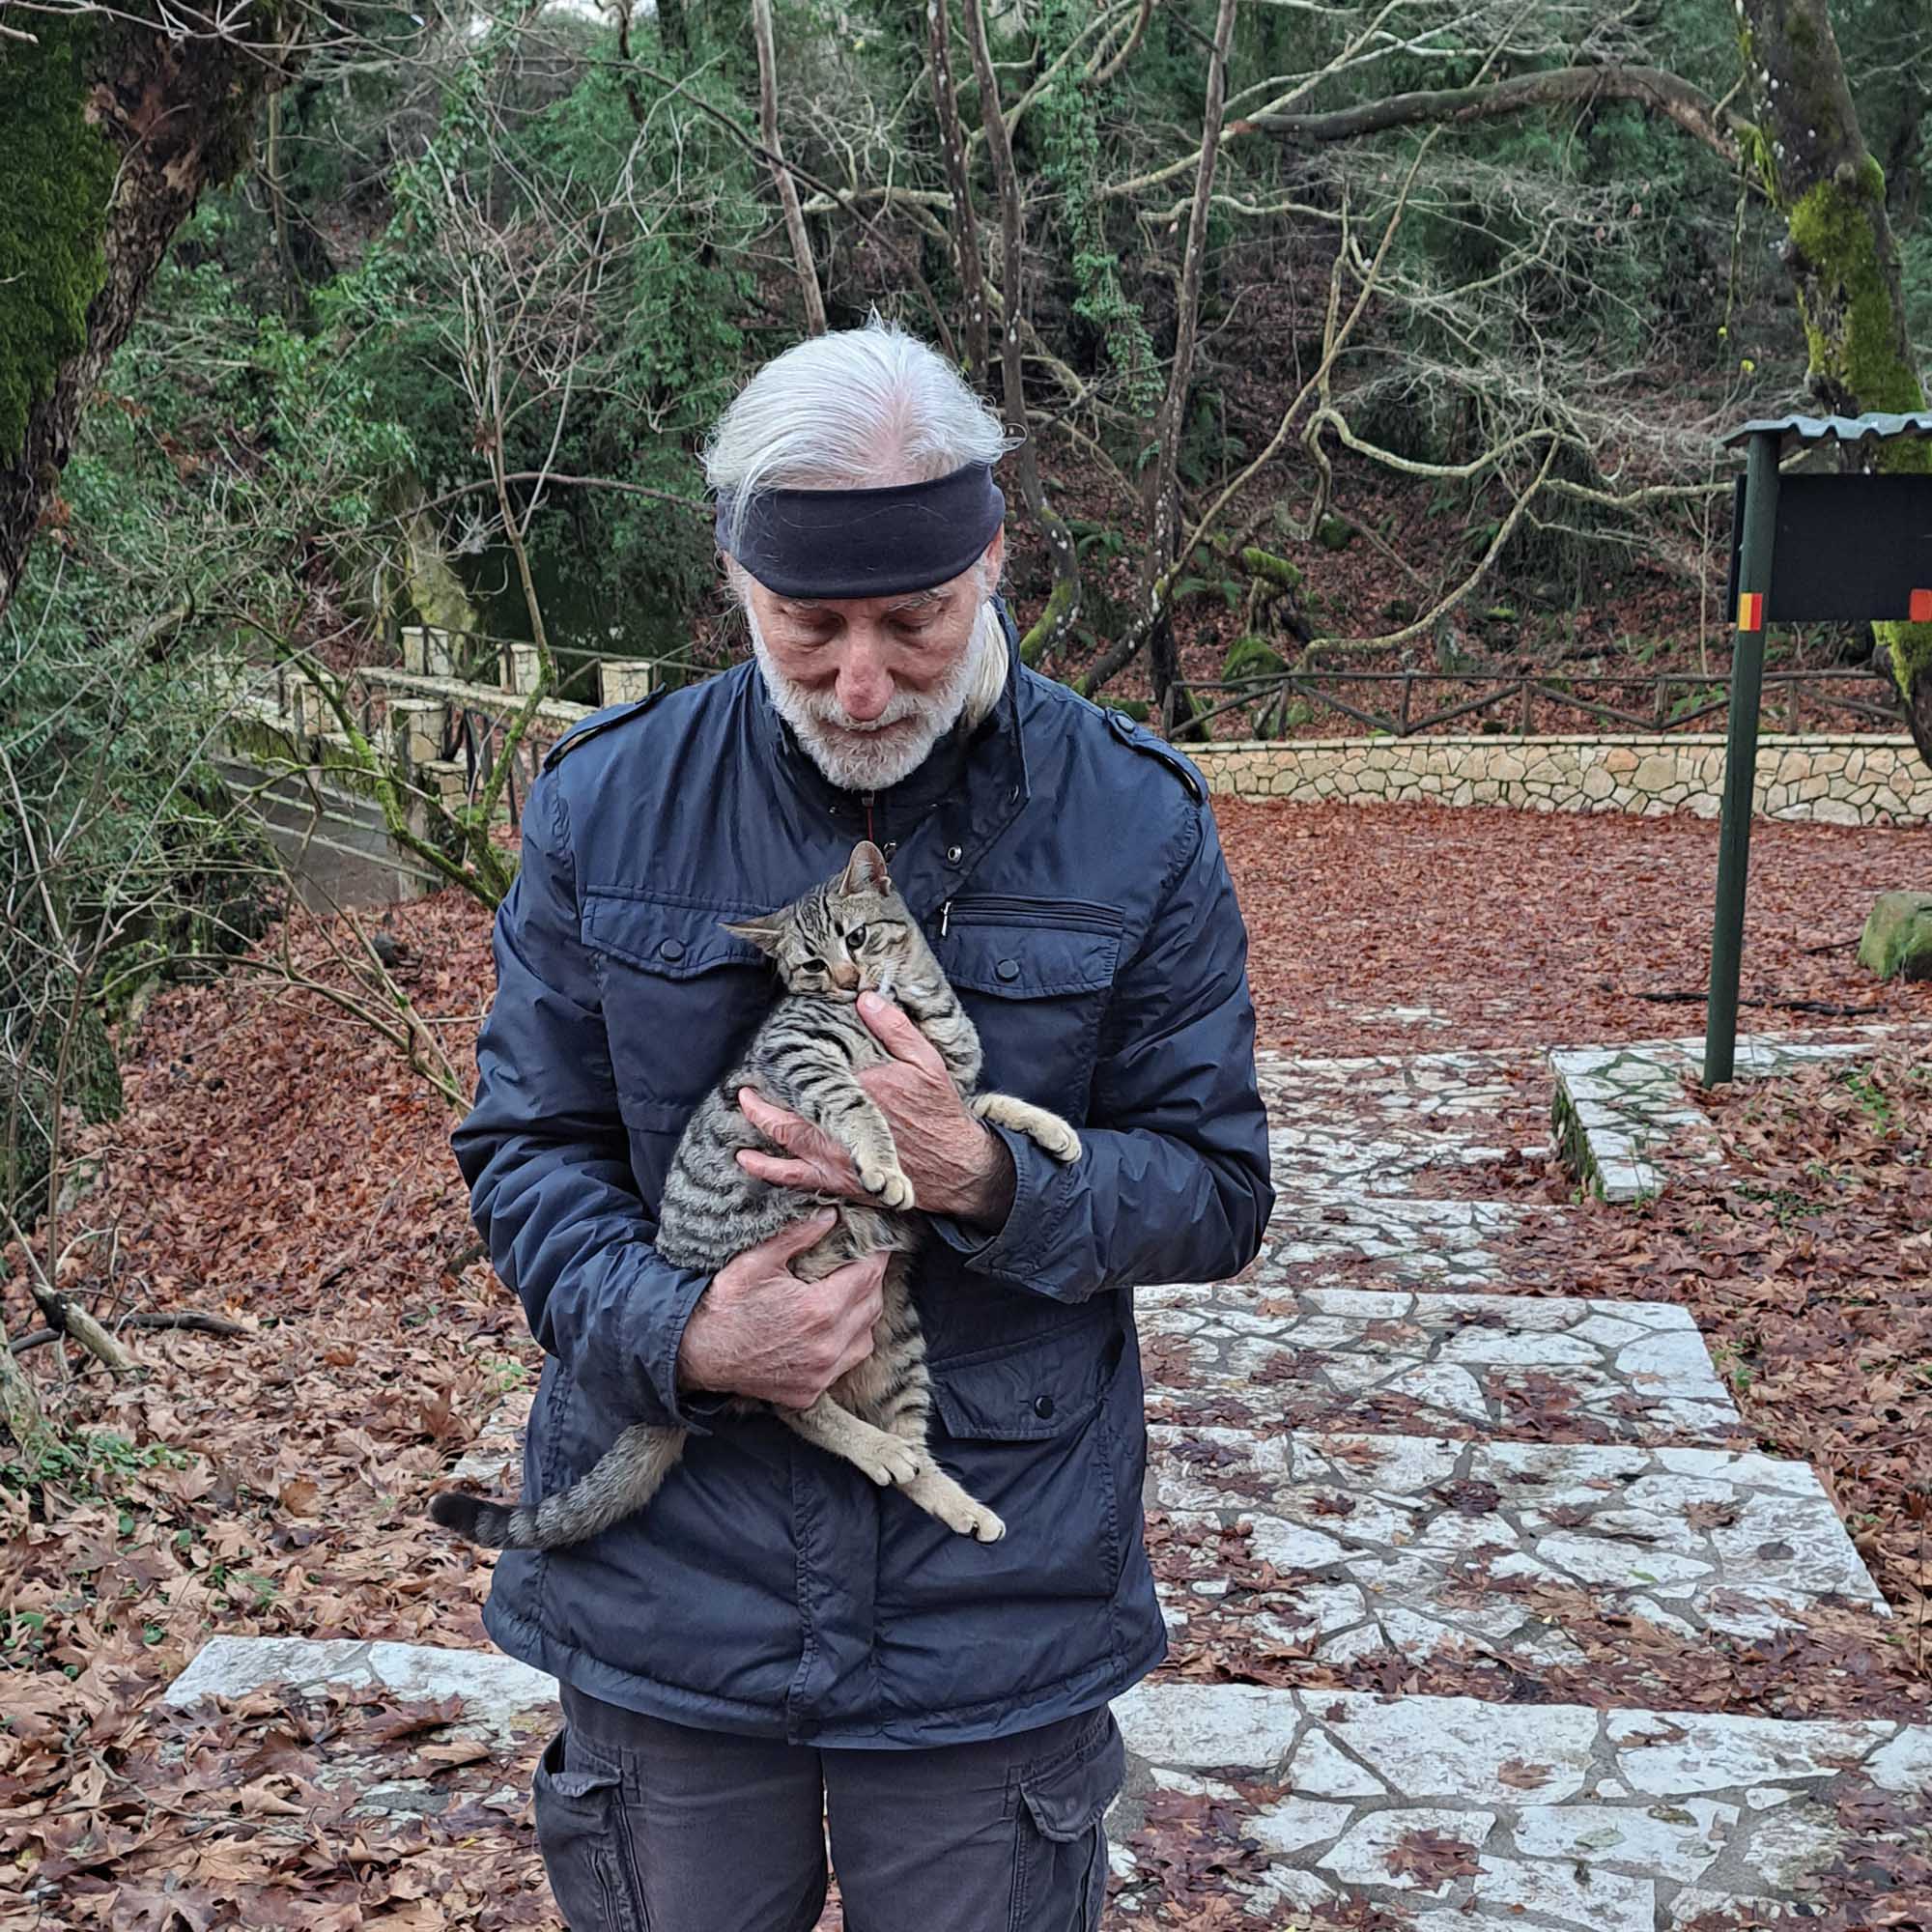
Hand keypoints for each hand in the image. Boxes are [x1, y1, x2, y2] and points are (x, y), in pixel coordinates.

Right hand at [677, 1212, 887, 1409]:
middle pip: (873, 1305)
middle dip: (871, 1281)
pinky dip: (848, 1344)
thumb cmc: (726, 1303)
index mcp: (819, 1310)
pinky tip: (833, 1329)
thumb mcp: (758, 1260)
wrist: (696, 1353)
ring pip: (866, 1338)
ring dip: (864, 1314)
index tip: (875, 1243)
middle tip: (863, 1263)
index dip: (875, 1255)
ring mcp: (820, 1374)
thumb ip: (798, 1235)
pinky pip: (846, 1364)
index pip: (869, 1275)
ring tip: (850, 1295)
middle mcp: (827, 1346)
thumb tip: (832, 1215)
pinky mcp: (811, 1392)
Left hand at [735, 993, 1015, 1225]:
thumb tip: (866, 998)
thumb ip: (895, 1028)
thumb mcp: (926, 1061)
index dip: (793, 1059)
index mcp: (861, 1088)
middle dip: (762, 1091)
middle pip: (789, 1102)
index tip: (776, 1046)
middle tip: (747, 1080)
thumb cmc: (941, 1112)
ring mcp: (836, 1154)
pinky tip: (748, 1160)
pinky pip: (793, 1177)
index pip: (815, 1068)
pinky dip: (766, 1168)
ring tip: (744, 1105)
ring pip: (783, 1136)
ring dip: (758, 1120)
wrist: (956, 1167)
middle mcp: (841, 1122)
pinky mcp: (838, 1180)